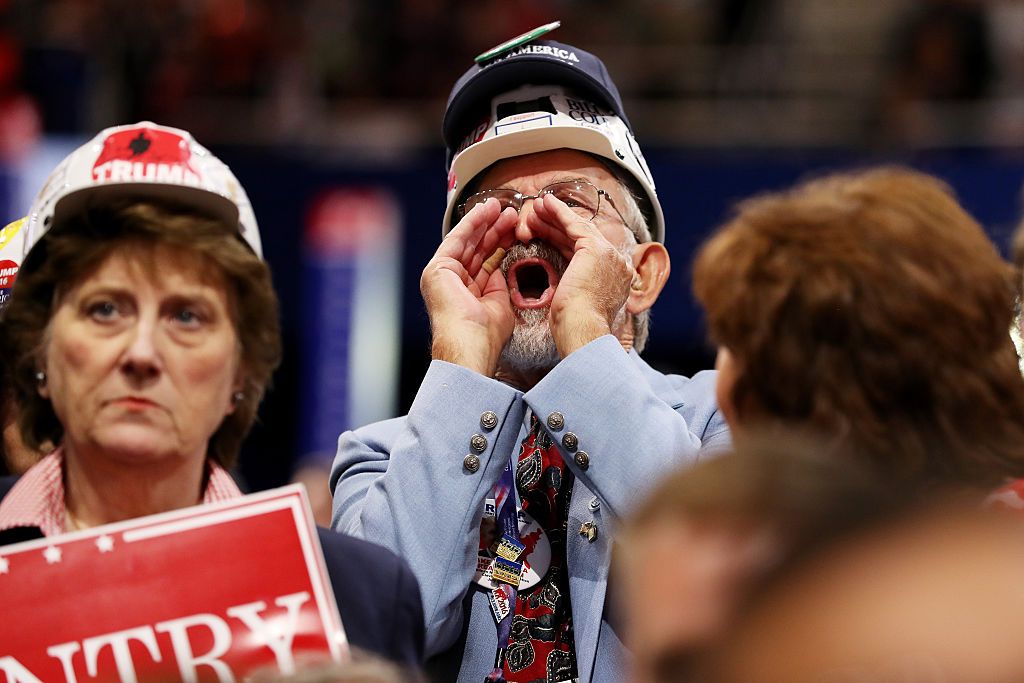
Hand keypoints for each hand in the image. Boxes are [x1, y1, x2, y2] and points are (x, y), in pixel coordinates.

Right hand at [421, 199, 518, 375]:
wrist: (472, 345)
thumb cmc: (486, 335)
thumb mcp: (498, 303)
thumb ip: (498, 286)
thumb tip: (501, 270)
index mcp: (466, 293)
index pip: (485, 261)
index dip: (499, 243)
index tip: (513, 229)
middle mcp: (452, 283)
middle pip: (476, 249)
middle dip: (493, 229)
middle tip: (510, 212)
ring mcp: (442, 275)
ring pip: (467, 241)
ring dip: (484, 222)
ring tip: (502, 206)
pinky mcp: (437, 269)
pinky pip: (457, 239)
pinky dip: (472, 223)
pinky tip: (486, 211)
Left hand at [525, 194, 634, 355]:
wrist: (582, 333)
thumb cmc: (574, 329)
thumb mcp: (576, 305)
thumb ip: (576, 289)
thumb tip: (566, 289)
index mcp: (614, 280)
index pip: (583, 252)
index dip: (562, 239)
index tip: (543, 233)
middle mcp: (617, 264)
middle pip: (580, 238)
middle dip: (555, 226)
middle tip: (535, 217)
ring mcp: (609, 255)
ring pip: (576, 229)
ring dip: (553, 216)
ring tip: (535, 208)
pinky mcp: (596, 249)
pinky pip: (574, 224)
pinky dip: (558, 212)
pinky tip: (545, 204)